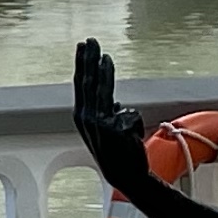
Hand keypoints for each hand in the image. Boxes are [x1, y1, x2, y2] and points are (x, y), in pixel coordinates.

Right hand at [72, 39, 148, 186]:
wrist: (126, 175)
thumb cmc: (116, 153)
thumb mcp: (105, 130)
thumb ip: (107, 113)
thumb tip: (114, 101)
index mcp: (82, 116)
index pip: (83, 84)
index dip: (84, 64)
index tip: (86, 46)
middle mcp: (87, 118)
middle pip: (89, 82)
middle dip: (89, 60)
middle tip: (91, 42)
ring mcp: (100, 123)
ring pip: (104, 91)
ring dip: (105, 72)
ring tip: (106, 57)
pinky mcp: (115, 128)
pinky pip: (129, 116)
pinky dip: (134, 125)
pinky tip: (131, 138)